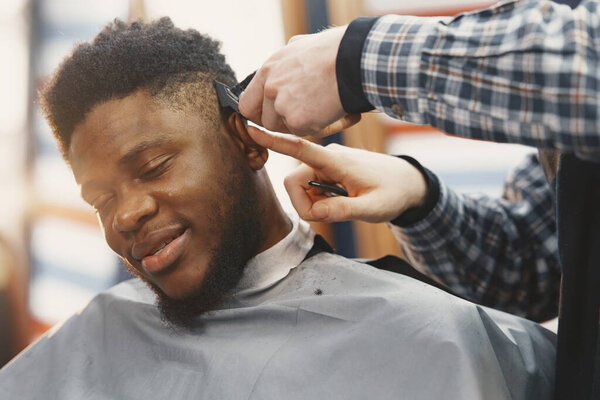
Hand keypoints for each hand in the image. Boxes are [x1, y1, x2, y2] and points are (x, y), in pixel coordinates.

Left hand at [239, 26, 360, 137]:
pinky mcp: (297, 121)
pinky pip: (306, 133)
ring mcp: (282, 105)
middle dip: (282, 124)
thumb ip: (286, 64)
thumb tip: (283, 68)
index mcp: (268, 70)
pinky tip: (334, 112)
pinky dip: (321, 127)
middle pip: (265, 121)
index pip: (247, 103)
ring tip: (324, 109)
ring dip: (303, 124)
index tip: (271, 117)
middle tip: (304, 117)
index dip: (259, 114)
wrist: (352, 60)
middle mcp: (270, 87)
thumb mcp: (300, 47)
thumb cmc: (334, 51)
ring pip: (286, 129)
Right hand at [247, 127, 427, 222]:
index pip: (300, 148)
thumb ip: (343, 210)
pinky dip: (319, 199)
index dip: (275, 142)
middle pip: (294, 182)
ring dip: (314, 202)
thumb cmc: (393, 193)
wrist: (408, 182)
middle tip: (331, 214)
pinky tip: (340, 199)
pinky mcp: (328, 170)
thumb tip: (314, 213)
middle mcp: (327, 158)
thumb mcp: (372, 208)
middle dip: (304, 203)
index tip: (252, 131)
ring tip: (342, 205)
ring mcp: (327, 164)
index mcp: (337, 161)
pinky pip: (311, 187)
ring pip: (302, 187)